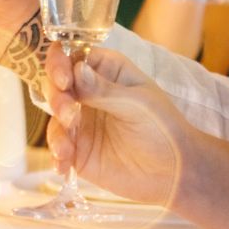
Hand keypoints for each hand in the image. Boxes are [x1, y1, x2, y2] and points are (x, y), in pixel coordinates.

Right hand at [44, 46, 190, 205]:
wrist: (174, 171)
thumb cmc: (163, 127)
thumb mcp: (137, 104)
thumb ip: (103, 89)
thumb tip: (76, 68)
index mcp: (105, 71)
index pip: (73, 57)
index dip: (60, 63)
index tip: (63, 79)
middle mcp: (88, 93)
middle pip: (56, 86)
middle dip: (57, 98)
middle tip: (68, 113)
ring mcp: (81, 122)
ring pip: (54, 117)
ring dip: (57, 130)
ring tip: (67, 147)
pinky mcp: (78, 150)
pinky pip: (58, 147)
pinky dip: (56, 155)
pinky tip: (63, 165)